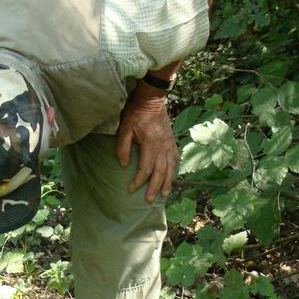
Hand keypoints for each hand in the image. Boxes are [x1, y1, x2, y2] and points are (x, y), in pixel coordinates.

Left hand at [115, 87, 178, 202]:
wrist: (152, 99)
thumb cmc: (136, 112)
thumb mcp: (125, 128)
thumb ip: (123, 147)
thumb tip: (125, 165)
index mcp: (151, 144)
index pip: (145, 169)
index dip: (138, 181)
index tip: (131, 190)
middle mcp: (163, 147)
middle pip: (160, 172)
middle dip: (154, 187)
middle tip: (149, 200)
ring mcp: (170, 144)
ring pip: (170, 168)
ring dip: (167, 182)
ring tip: (164, 194)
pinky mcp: (172, 142)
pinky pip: (175, 160)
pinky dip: (174, 170)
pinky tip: (171, 177)